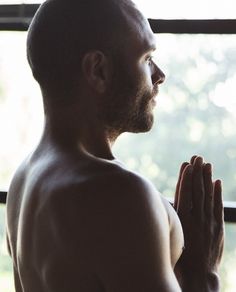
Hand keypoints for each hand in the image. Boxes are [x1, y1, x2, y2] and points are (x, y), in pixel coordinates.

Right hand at [174, 156, 223, 290]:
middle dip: (197, 172)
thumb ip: (168, 219)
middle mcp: (196, 218)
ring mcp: (208, 222)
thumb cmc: (178, 257)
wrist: (198, 276)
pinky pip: (218, 207)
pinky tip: (217, 182)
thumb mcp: (169, 236)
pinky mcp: (218, 228)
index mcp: (182, 219)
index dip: (186, 177)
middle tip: (198, 157)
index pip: (185, 193)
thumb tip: (162, 204)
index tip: (187, 164)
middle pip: (197, 190)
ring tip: (207, 163)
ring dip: (208, 178)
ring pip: (208, 195)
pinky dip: (218, 194)